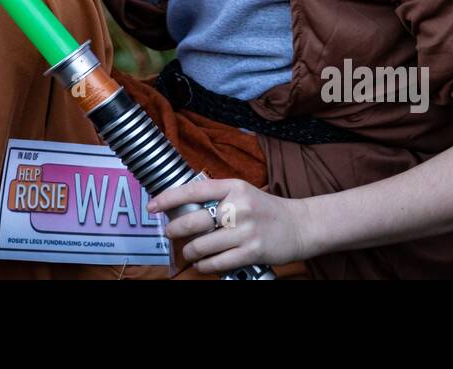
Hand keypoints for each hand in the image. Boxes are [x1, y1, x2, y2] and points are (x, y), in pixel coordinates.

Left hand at [148, 178, 314, 273]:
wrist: (299, 226)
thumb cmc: (265, 210)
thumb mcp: (242, 192)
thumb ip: (217, 195)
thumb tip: (184, 204)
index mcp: (234, 187)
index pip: (194, 190)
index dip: (169, 198)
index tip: (153, 206)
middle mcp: (239, 206)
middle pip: (195, 220)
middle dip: (176, 229)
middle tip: (170, 233)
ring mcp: (245, 230)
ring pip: (203, 245)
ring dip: (190, 251)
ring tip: (189, 251)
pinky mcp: (252, 252)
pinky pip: (218, 262)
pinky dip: (205, 266)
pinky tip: (202, 264)